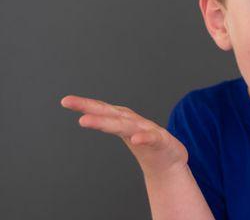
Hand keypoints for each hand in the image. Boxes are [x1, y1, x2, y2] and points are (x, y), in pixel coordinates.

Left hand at [60, 95, 188, 176]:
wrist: (170, 162)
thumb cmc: (149, 146)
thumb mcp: (128, 133)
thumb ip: (111, 122)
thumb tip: (86, 116)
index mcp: (125, 121)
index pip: (103, 110)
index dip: (85, 104)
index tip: (65, 101)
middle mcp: (133, 123)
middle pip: (109, 114)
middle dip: (90, 108)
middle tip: (67, 101)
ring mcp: (147, 131)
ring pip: (125, 125)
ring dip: (106, 122)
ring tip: (85, 120)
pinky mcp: (161, 142)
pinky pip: (151, 138)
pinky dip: (144, 137)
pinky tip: (136, 138)